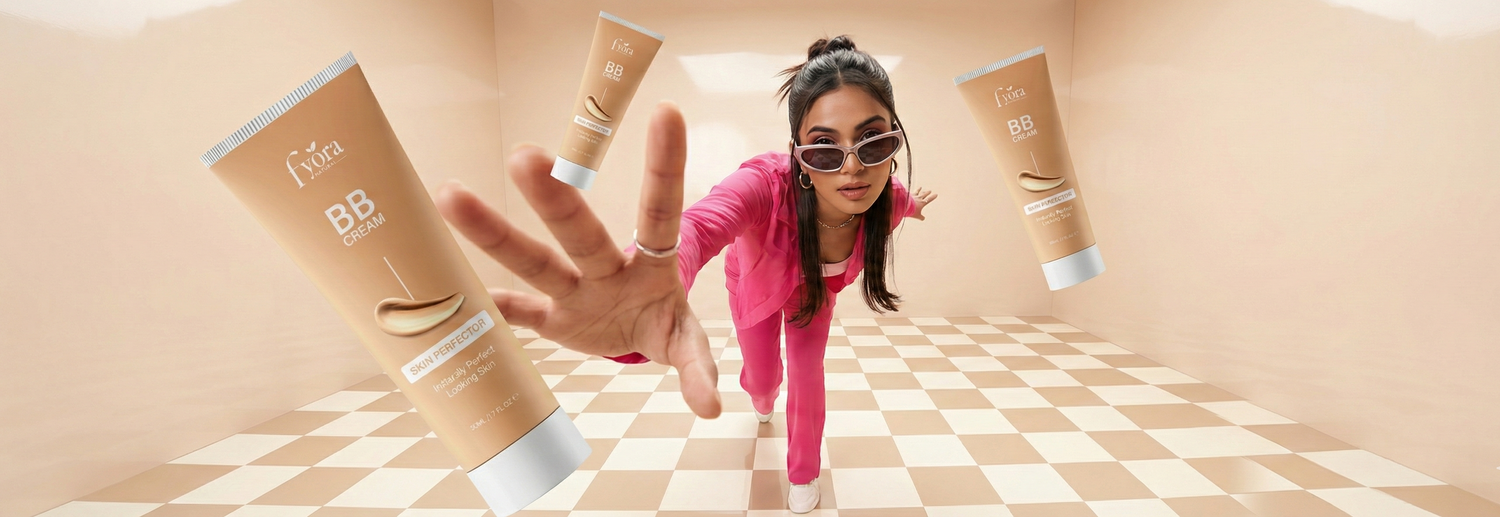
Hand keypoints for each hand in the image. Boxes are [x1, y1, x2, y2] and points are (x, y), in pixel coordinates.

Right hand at [433, 102, 720, 418]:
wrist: (637, 337)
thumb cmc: (664, 323)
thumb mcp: (686, 343)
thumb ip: (697, 367)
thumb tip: (711, 407)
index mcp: (652, 262)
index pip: (661, 209)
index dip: (665, 164)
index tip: (667, 111)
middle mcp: (607, 268)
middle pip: (581, 232)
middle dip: (555, 199)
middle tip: (524, 156)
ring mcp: (575, 291)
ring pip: (535, 262)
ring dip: (494, 234)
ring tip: (449, 194)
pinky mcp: (553, 320)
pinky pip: (520, 314)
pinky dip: (492, 307)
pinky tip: (454, 288)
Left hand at [910, 186, 937, 220]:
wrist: (904, 205)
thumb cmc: (911, 211)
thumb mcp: (917, 215)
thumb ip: (920, 217)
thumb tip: (923, 219)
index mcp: (922, 203)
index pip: (929, 199)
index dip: (933, 197)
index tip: (936, 194)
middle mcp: (918, 198)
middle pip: (924, 194)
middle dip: (927, 192)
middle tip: (930, 190)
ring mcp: (913, 196)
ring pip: (917, 192)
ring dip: (919, 190)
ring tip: (920, 187)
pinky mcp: (908, 195)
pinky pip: (910, 192)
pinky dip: (910, 191)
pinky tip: (908, 190)